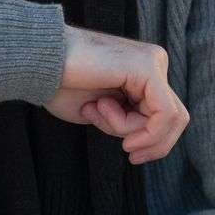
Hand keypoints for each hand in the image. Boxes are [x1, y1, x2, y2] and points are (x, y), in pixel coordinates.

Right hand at [43, 24, 189, 163]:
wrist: (40, 62)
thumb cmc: (62, 85)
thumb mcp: (104, 113)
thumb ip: (130, 122)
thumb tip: (151, 140)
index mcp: (145, 72)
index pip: (166, 116)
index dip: (153, 143)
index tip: (129, 153)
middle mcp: (154, 62)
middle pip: (174, 119)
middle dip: (149, 141)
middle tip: (125, 148)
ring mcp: (153, 61)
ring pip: (168, 119)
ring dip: (132, 129)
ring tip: (97, 110)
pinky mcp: (147, 66)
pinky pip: (162, 114)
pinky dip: (141, 128)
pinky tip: (105, 113)